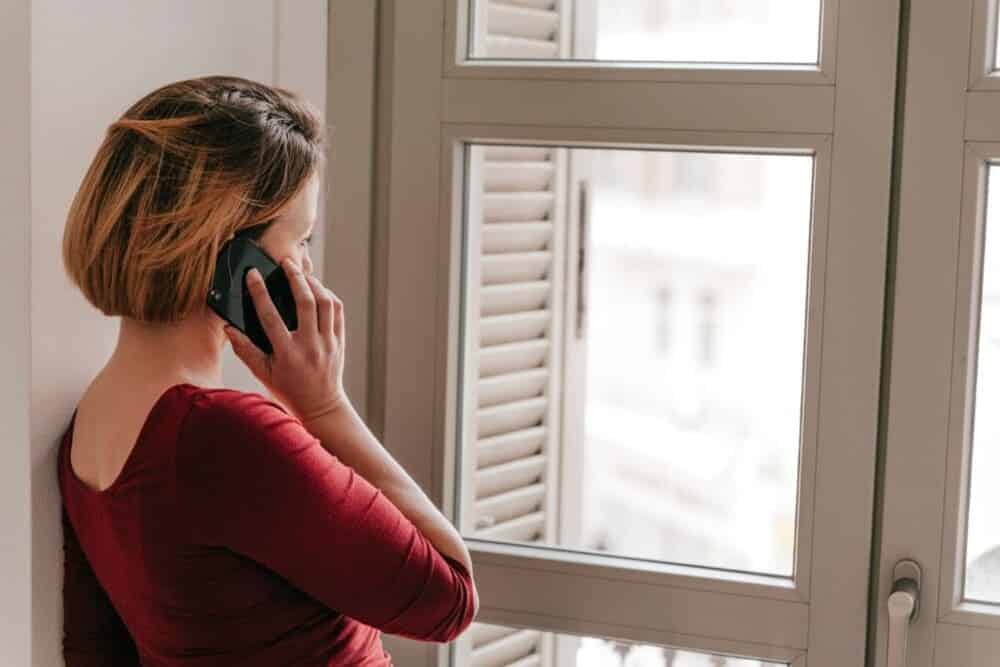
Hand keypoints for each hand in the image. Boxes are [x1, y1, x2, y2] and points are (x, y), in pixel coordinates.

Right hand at [223, 257, 348, 423]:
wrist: (321, 405)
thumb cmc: (288, 389)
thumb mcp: (262, 373)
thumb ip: (245, 350)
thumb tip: (228, 328)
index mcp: (287, 353)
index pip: (270, 316)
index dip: (259, 292)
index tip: (253, 274)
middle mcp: (310, 345)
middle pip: (305, 302)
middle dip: (295, 277)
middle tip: (286, 262)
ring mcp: (328, 342)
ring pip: (325, 303)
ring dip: (314, 283)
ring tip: (301, 273)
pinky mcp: (340, 341)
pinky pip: (337, 311)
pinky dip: (328, 296)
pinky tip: (317, 290)